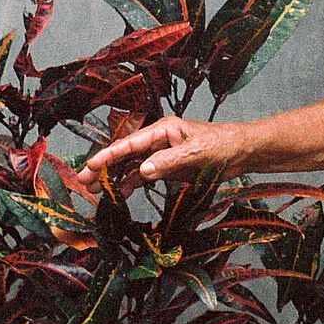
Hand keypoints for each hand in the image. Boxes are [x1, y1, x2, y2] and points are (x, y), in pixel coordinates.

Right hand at [81, 112, 246, 189]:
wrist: (241, 152)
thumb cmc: (222, 144)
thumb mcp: (195, 153)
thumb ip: (168, 162)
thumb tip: (141, 171)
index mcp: (162, 130)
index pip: (130, 143)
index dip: (109, 155)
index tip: (92, 166)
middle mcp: (157, 141)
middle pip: (125, 154)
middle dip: (103, 167)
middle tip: (82, 182)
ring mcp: (161, 155)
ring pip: (130, 167)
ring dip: (113, 178)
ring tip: (94, 191)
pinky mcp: (166, 168)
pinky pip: (143, 177)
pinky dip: (129, 185)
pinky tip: (117, 194)